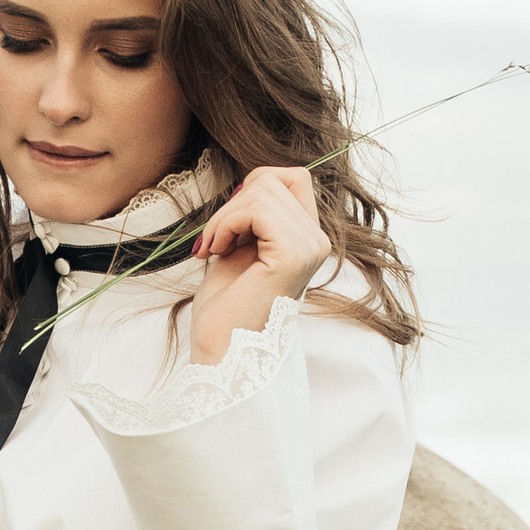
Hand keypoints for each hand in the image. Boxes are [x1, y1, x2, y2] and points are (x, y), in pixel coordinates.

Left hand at [188, 166, 326, 365]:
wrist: (221, 352)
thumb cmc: (225, 309)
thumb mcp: (240, 246)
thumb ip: (252, 215)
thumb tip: (252, 179)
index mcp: (307, 240)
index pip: (294, 177)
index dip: (254, 187)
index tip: (228, 225)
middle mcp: (317, 242)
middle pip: (274, 179)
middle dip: (232, 204)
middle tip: (212, 241)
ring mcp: (309, 247)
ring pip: (262, 189)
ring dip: (224, 217)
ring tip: (213, 248)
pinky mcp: (294, 254)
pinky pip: (256, 209)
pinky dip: (226, 224)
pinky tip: (216, 251)